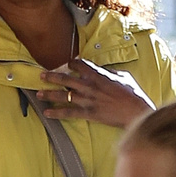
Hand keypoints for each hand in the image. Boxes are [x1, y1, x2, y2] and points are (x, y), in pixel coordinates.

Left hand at [35, 58, 154, 128]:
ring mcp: (88, 100)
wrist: (136, 111)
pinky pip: (69, 112)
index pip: (79, 64)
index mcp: (98, 75)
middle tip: (41, 76)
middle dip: (51, 77)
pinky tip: (47, 112)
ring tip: (39, 93)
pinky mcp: (89, 113)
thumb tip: (101, 70)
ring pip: (64, 95)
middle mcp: (90, 86)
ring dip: (49, 94)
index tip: (67, 64)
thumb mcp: (123, 76)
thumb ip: (109, 72)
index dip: (71, 63)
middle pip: (65, 79)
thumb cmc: (132, 93)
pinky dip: (57, 112)